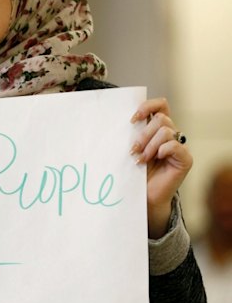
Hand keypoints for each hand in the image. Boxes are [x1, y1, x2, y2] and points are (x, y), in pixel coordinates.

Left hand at [131, 97, 191, 238]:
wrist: (143, 197)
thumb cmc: (135, 174)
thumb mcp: (130, 150)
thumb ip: (130, 135)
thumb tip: (117, 119)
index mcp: (157, 129)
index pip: (161, 105)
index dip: (148, 106)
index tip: (132, 119)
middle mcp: (170, 135)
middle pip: (161, 119)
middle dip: (144, 133)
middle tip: (133, 149)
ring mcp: (179, 147)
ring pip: (166, 131)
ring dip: (150, 145)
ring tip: (141, 159)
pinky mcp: (185, 159)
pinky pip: (175, 145)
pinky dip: (162, 150)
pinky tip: (155, 159)